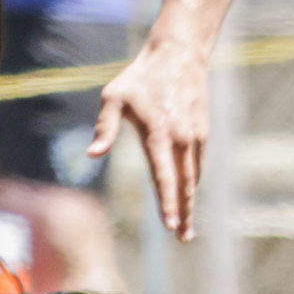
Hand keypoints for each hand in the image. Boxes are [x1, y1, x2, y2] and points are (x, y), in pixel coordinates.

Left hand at [90, 31, 212, 238]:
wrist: (178, 54)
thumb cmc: (140, 77)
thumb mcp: (114, 97)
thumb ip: (104, 127)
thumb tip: (92, 155)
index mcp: (159, 134)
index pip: (164, 176)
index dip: (168, 203)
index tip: (170, 226)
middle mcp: (181, 138)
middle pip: (185, 185)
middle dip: (185, 213)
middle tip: (184, 238)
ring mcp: (195, 135)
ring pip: (194, 177)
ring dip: (190, 202)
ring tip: (186, 226)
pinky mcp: (202, 131)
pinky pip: (198, 164)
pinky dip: (193, 182)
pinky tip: (188, 195)